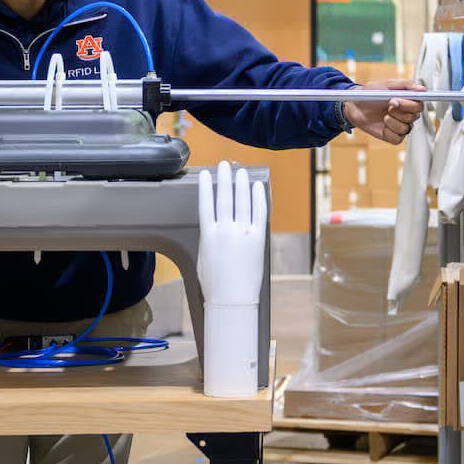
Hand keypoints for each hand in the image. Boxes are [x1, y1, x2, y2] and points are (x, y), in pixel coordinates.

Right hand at [198, 161, 266, 302]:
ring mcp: (243, 233)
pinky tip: (257, 187)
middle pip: (224, 197)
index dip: (205, 187)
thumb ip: (209, 238)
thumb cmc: (215, 283)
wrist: (232, 299)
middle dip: (224, 179)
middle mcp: (225, 230)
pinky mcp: (258, 238)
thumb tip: (214, 225)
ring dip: (241, 184)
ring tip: (240, 171)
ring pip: (242, 201)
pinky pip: (259, 212)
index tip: (204, 174)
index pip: (205, 204)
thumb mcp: (204, 257)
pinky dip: (258, 198)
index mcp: (208, 234)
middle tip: (224, 164)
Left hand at [343, 79, 425, 144]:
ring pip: (406, 128)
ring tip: (384, 116)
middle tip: (387, 106)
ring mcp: (400, 126)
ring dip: (392, 122)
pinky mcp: (392, 136)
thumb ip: (405, 85)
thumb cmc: (370, 94)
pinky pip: (397, 139)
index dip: (409, 105)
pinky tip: (383, 126)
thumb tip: (422, 89)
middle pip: (414, 117)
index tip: (396, 100)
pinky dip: (389, 132)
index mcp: (408, 101)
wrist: (354, 106)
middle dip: (398, 112)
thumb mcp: (386, 85)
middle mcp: (406, 114)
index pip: (419, 106)